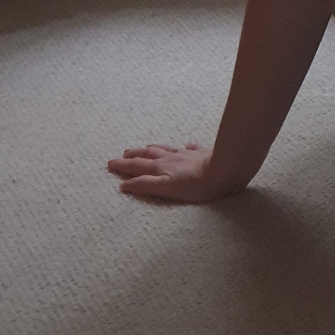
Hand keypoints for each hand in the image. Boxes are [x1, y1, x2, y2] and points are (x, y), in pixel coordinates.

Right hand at [106, 142, 238, 203]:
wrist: (224, 170)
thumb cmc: (195, 185)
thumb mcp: (166, 189)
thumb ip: (145, 185)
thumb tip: (124, 184)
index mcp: (161, 168)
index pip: (137, 166)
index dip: (123, 165)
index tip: (110, 163)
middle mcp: (171, 158)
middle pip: (149, 154)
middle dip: (135, 154)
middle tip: (124, 153)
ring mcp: (187, 155)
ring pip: (166, 149)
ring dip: (154, 148)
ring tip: (146, 145)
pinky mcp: (202, 154)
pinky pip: (191, 148)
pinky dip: (185, 147)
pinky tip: (186, 145)